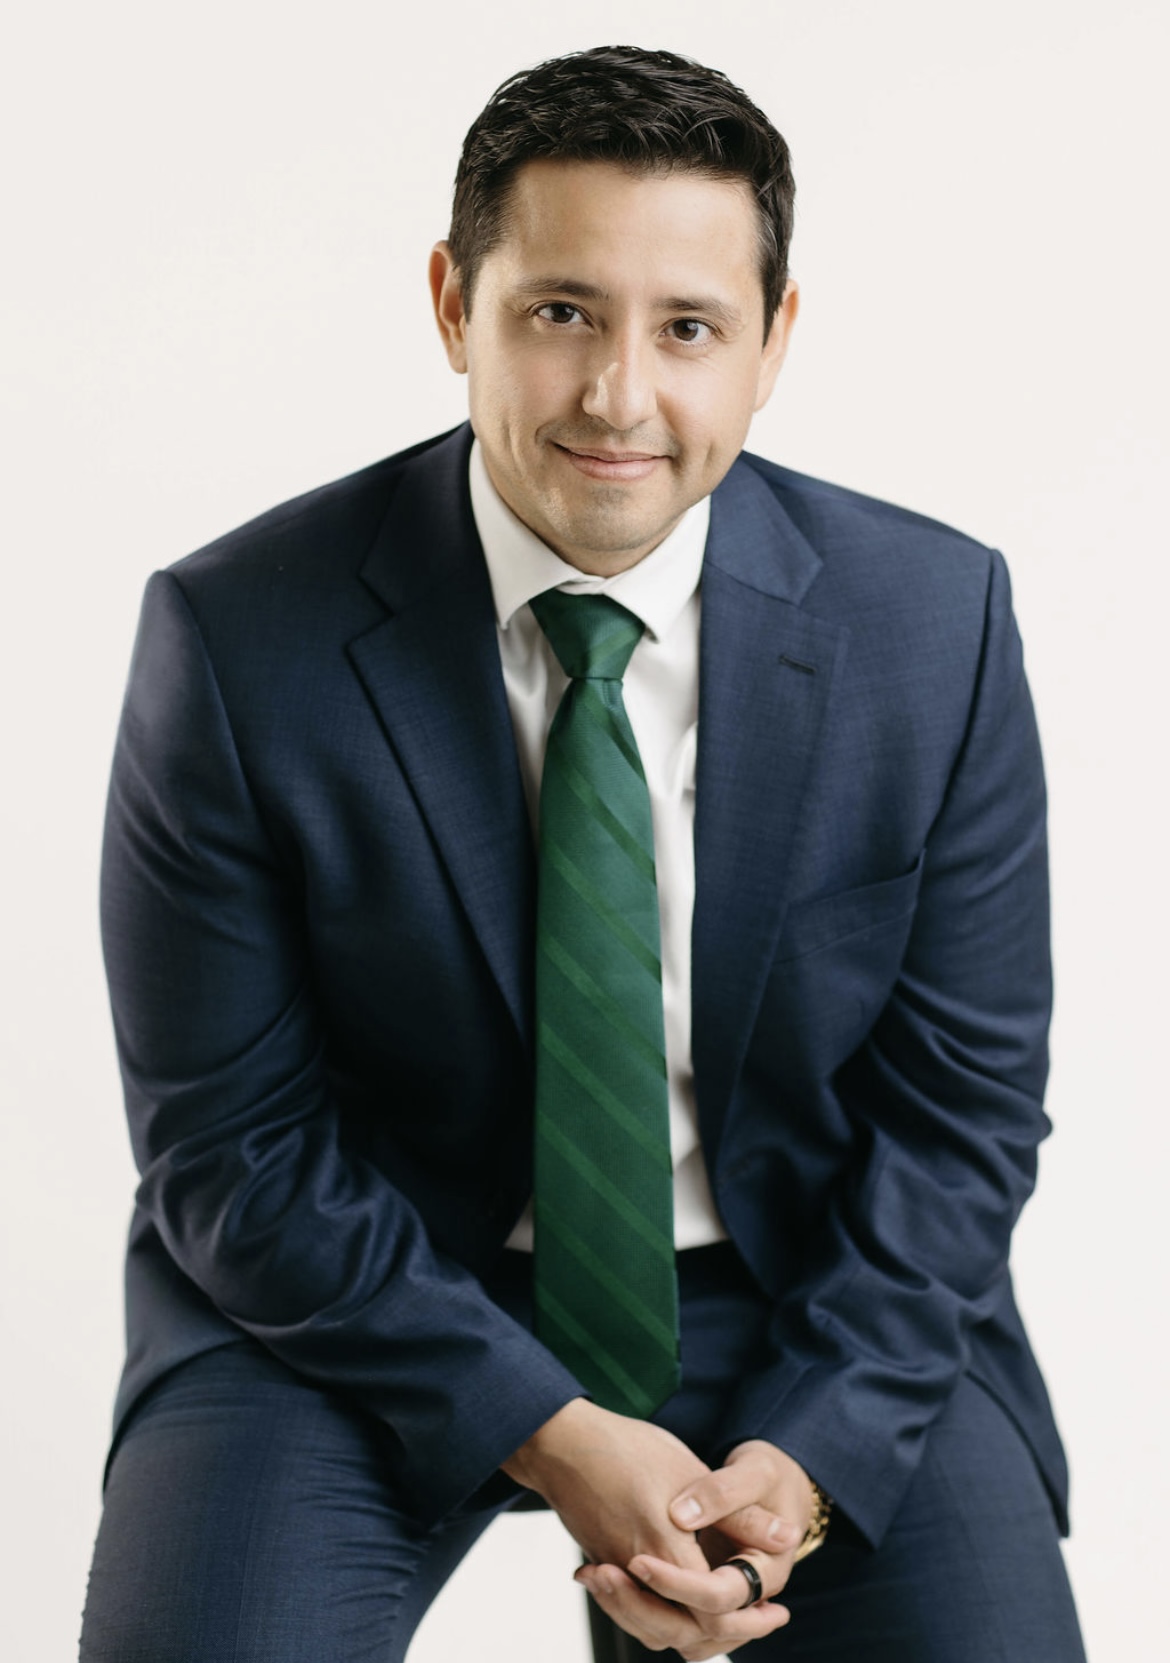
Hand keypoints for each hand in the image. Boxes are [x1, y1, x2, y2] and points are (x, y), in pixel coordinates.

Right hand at [505, 1402, 789, 1656]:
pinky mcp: (603, 1567)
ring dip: (692, 1629)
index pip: (712, 1611)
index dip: (748, 1619)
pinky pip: (635, 1610)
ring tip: (728, 1618)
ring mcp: (616, 1573)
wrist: (563, 1442)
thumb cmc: (628, 1449)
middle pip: (681, 1633)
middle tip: (761, 1621)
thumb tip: (788, 1537)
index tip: (776, 1611)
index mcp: (666, 1548)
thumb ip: (738, 1516)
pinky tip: (682, 1599)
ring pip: (654, 1628)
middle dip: (726, 1634)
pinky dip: (661, 1615)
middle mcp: (638, 1571)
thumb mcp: (692, 1472)